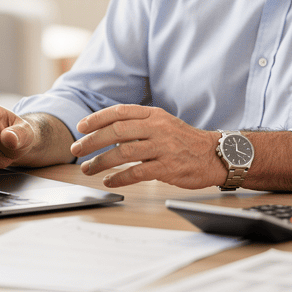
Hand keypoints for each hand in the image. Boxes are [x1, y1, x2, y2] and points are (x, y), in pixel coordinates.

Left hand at [71, 104, 223, 188]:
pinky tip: (109, 180)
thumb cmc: (184, 141)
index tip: (81, 127)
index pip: (120, 111)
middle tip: (77, 149)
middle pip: (117, 131)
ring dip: (101, 161)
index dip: (97, 118)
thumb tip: (108, 132)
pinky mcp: (168, 167)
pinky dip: (119, 177)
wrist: (214, 155)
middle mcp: (158, 127)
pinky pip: (137, 172)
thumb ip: (139, 125)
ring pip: (124, 152)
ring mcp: (163, 147)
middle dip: (92, 141)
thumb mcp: (163, 124)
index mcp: (154, 114)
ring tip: (88, 169)